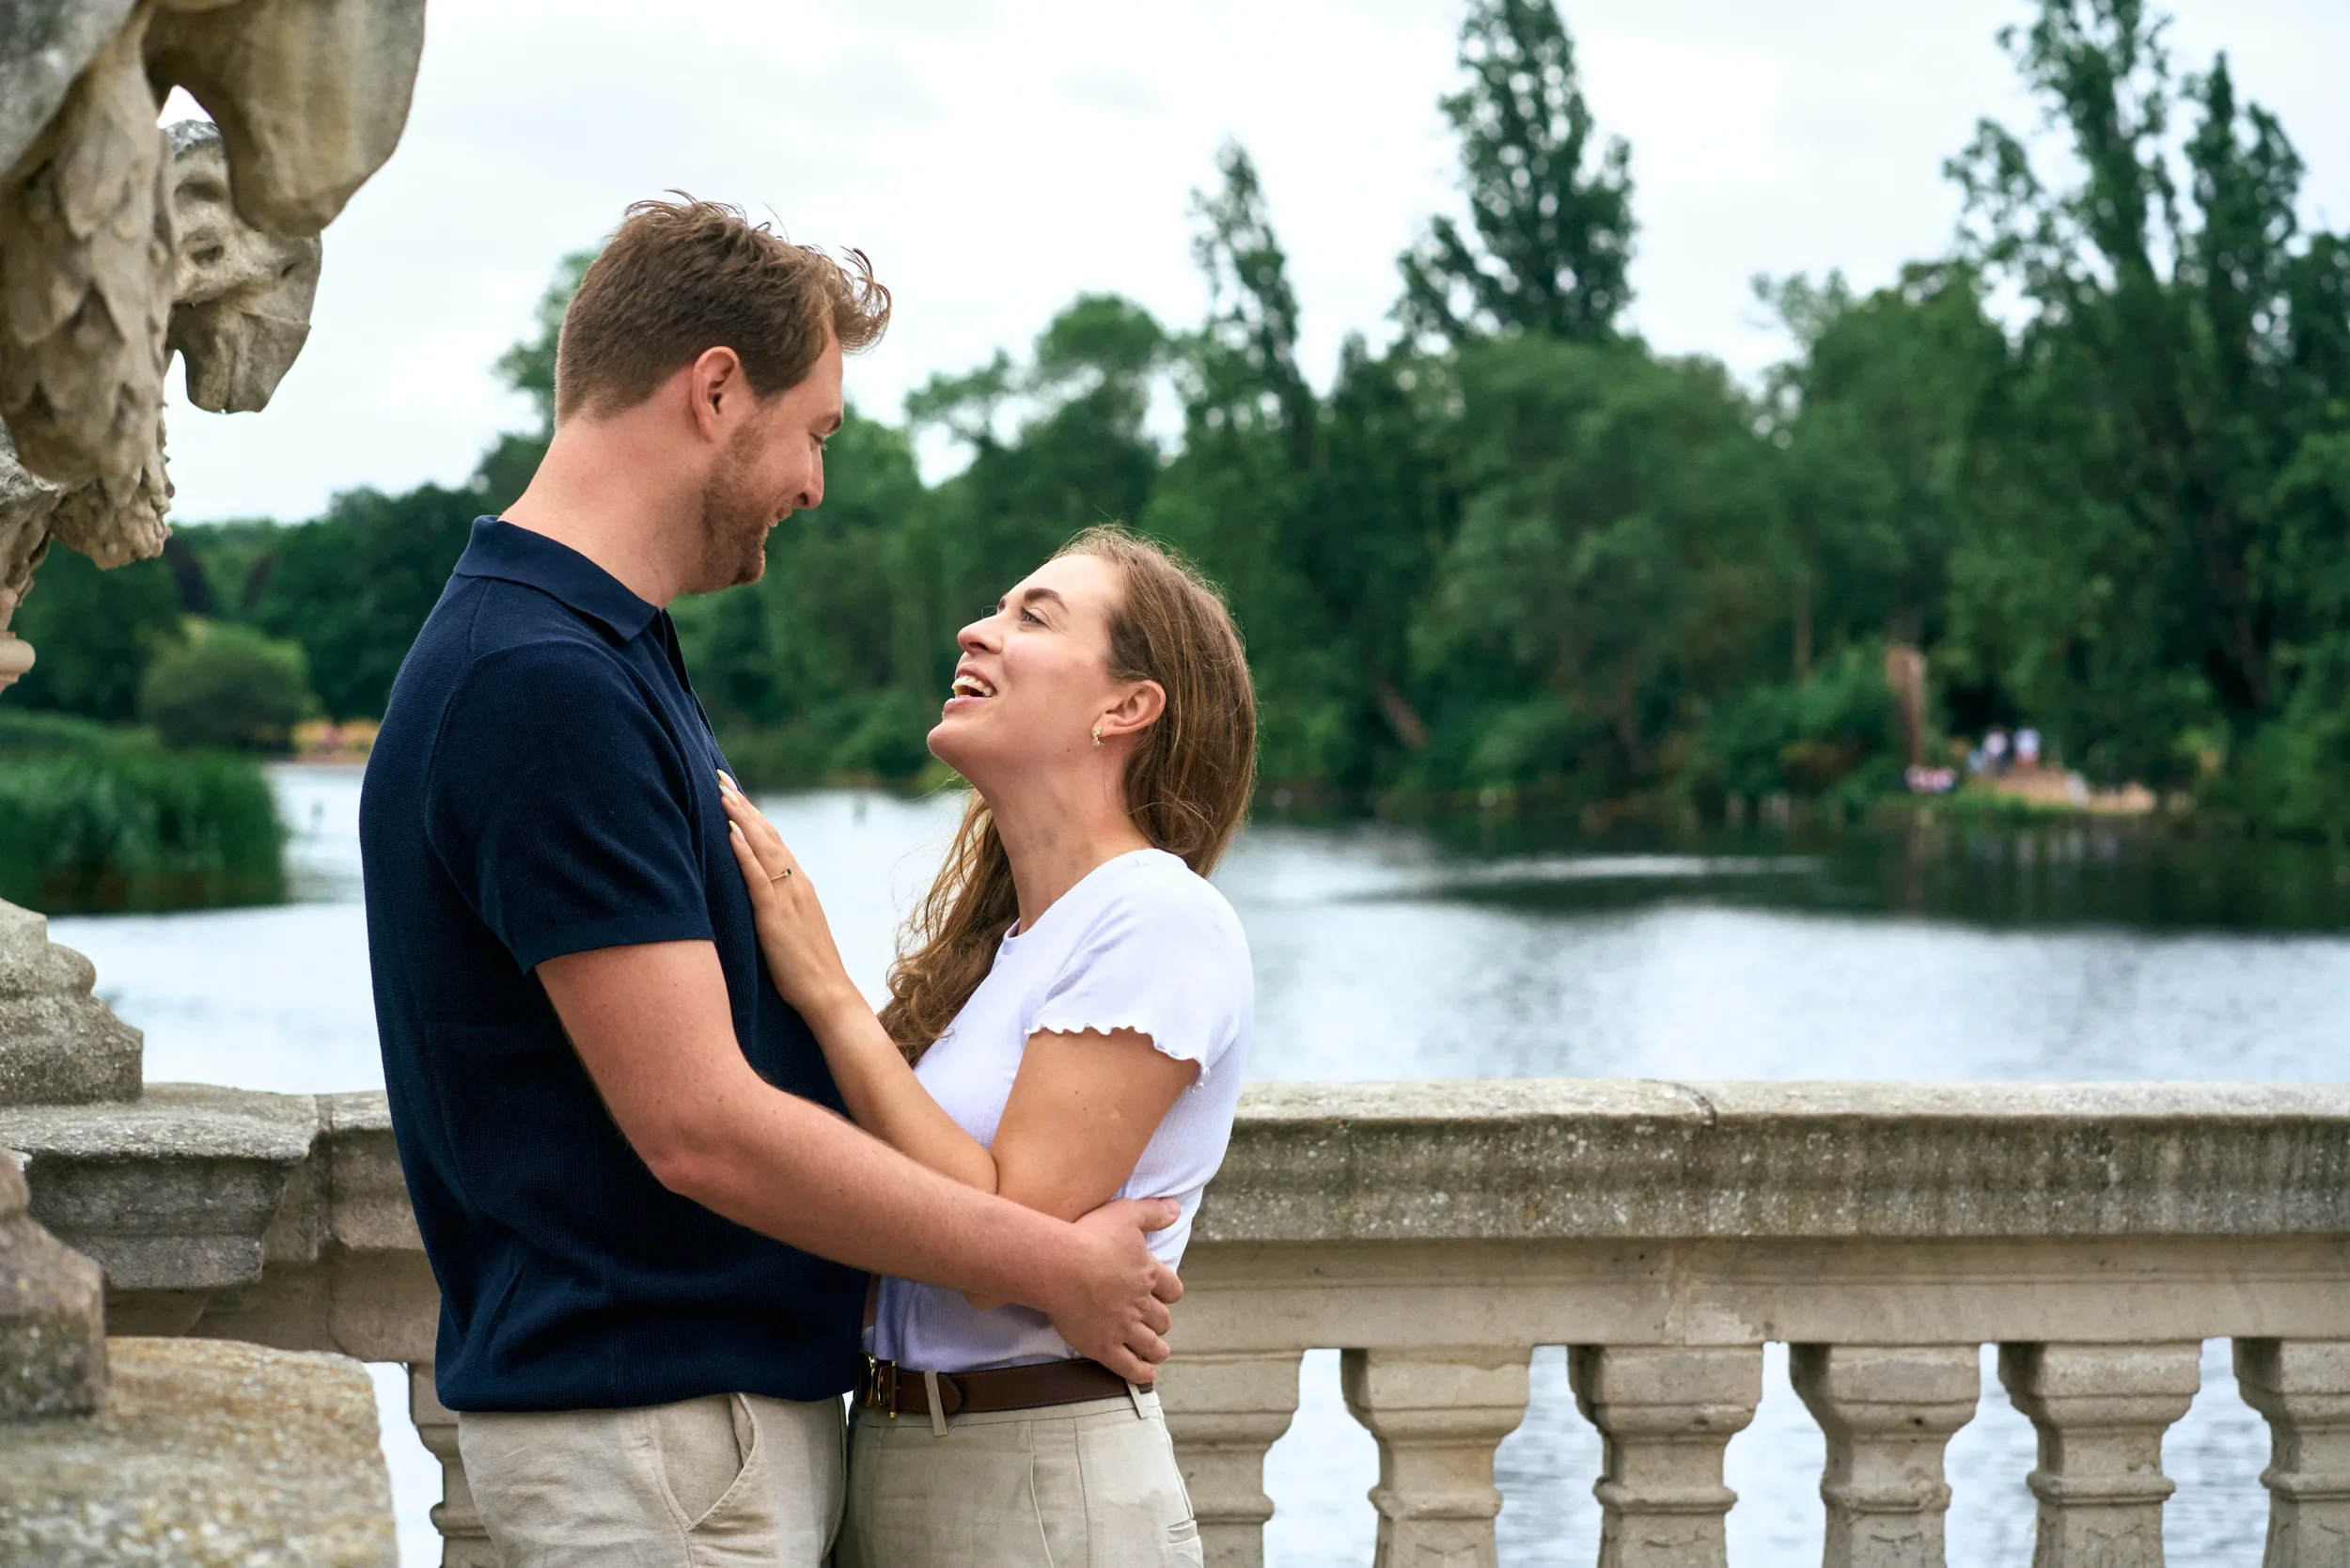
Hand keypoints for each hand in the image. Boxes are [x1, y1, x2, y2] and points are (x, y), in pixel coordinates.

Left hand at [718, 774, 857, 1016]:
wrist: (827, 993)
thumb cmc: (807, 967)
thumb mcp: (793, 926)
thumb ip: (779, 904)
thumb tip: (759, 891)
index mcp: (799, 884)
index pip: (773, 840)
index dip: (751, 814)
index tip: (732, 792)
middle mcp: (795, 882)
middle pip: (767, 834)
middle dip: (742, 804)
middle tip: (720, 778)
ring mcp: (787, 897)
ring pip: (762, 847)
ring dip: (741, 818)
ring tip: (722, 793)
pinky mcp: (776, 916)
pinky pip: (758, 878)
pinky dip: (745, 852)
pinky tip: (731, 833)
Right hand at [1038, 1197, 1184, 1381]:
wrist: (1061, 1267)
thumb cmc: (1090, 1236)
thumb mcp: (1126, 1213)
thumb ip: (1153, 1212)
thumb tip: (1176, 1209)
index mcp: (1148, 1274)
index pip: (1172, 1289)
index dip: (1170, 1293)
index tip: (1167, 1296)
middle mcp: (1140, 1304)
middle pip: (1161, 1319)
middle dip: (1161, 1322)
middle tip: (1158, 1325)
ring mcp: (1123, 1328)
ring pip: (1150, 1345)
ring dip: (1157, 1350)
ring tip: (1158, 1353)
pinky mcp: (1103, 1347)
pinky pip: (1128, 1366)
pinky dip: (1141, 1373)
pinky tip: (1147, 1376)